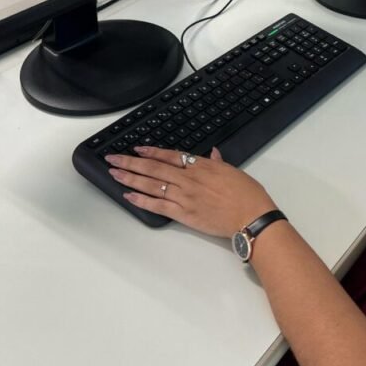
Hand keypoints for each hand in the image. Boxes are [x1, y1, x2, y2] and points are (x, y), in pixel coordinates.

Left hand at [104, 146, 277, 237]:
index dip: (151, 151)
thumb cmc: (247, 195)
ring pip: (152, 185)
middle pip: (154, 168)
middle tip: (113, 158)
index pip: (170, 156)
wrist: (251, 217)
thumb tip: (213, 154)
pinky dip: (142, 201)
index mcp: (202, 166)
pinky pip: (158, 206)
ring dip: (131, 178)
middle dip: (131, 162)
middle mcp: (189, 179)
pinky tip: (129, 196)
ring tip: (115, 173)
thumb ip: (219, 163)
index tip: (137, 148)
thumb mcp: (234, 171)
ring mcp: (185, 197)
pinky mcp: (184, 214)